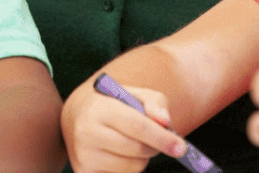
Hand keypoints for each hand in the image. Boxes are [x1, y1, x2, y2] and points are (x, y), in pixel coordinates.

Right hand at [62, 80, 188, 172]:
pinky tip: (119, 153)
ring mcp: (83, 155)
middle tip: (157, 139)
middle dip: (155, 147)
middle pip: (137, 150)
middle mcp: (87, 132)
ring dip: (142, 158)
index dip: (162, 138)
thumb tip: (165, 122)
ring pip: (131, 167)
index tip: (181, 147)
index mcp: (100, 108)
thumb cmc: (114, 103)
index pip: (138, 127)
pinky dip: (128, 167)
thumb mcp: (135, 93)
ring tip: (132, 142)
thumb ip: (154, 103)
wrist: (77, 115)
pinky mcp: (83, 171)